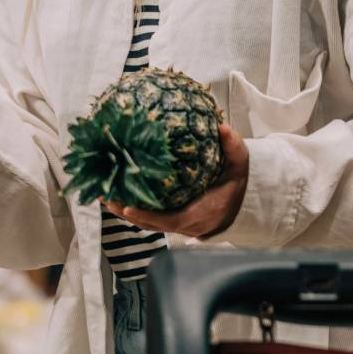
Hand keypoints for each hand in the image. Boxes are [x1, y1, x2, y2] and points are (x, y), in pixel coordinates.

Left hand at [104, 124, 249, 238]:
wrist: (246, 201)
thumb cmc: (238, 181)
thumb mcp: (239, 162)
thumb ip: (232, 145)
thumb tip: (223, 127)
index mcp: (205, 212)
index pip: (173, 220)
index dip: (149, 216)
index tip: (128, 207)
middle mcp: (192, 224)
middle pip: (154, 225)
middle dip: (129, 213)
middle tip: (107, 198)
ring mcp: (184, 226)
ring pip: (150, 224)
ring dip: (127, 212)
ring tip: (106, 195)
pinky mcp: (177, 221)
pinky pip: (153, 219)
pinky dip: (136, 210)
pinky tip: (119, 196)